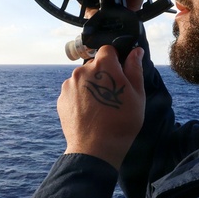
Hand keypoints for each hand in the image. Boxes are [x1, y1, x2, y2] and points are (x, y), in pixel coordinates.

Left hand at [57, 45, 145, 169]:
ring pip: (83, 78)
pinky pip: (73, 91)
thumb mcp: (137, 95)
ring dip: (91, 85)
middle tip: (113, 95)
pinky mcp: (61, 98)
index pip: (108, 49)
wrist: (96, 148)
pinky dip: (81, 97)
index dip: (116, 59)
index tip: (120, 73)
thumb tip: (136, 51)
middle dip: (103, 74)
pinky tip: (90, 112)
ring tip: (100, 106)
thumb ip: (134, 68)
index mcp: (102, 66)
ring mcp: (69, 85)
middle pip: (94, 64)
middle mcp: (82, 71)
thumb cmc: (121, 122)